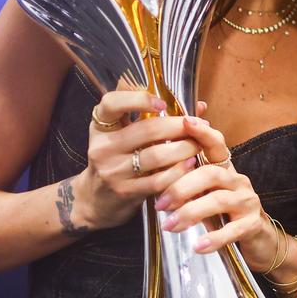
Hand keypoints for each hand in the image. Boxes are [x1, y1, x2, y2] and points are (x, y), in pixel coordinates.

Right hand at [74, 90, 199, 230]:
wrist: (96, 198)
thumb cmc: (118, 157)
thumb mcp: (122, 132)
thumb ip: (153, 114)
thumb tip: (199, 105)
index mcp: (101, 125)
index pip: (112, 103)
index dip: (139, 99)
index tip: (163, 103)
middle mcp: (103, 146)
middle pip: (147, 129)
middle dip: (179, 126)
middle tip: (199, 125)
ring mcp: (112, 170)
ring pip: (156, 156)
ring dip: (184, 148)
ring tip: (199, 145)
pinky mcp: (124, 191)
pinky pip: (158, 180)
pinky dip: (179, 171)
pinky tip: (191, 165)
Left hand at [156, 102, 276, 267]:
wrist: (259, 240)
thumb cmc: (226, 214)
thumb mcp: (207, 194)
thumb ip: (188, 180)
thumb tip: (155, 168)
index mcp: (224, 169)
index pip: (215, 144)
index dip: (202, 132)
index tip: (184, 122)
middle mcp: (237, 180)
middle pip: (210, 173)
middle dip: (182, 187)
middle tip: (160, 203)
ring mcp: (247, 201)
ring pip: (218, 200)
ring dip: (191, 212)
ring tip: (170, 225)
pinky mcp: (253, 224)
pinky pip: (232, 230)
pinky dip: (213, 238)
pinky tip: (198, 246)